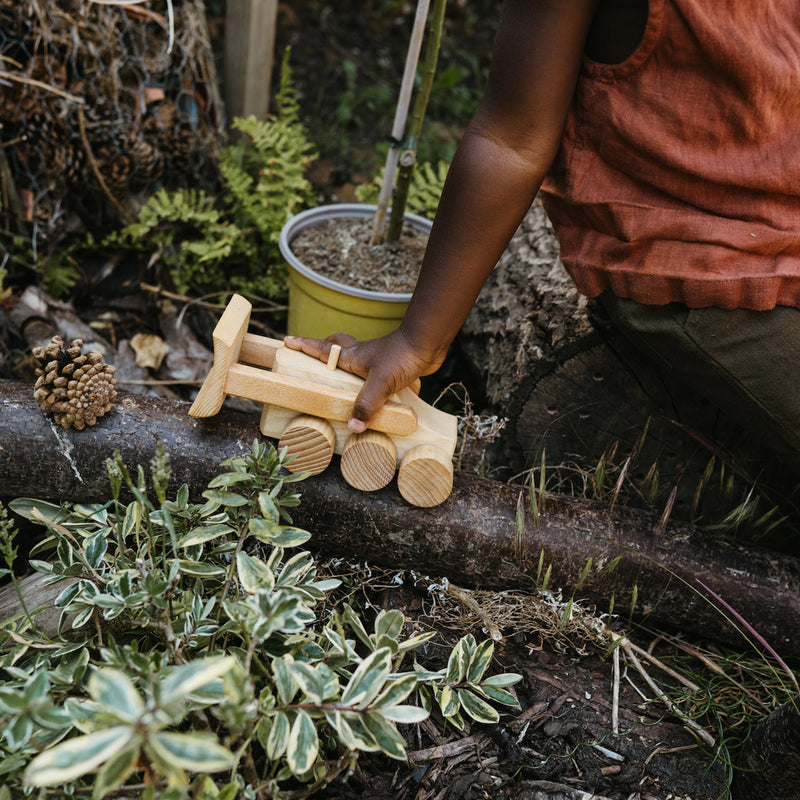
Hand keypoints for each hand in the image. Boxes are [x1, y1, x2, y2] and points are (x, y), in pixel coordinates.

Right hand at [283, 328, 445, 431]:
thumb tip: (353, 426)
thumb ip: (366, 404)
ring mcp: (377, 361)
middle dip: (324, 349)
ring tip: (341, 384)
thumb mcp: (380, 382)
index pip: (322, 349)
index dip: (304, 346)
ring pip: (357, 361)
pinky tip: (374, 397)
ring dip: (348, 368)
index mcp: (352, 356)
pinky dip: (371, 383)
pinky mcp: (392, 368)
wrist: (428, 344)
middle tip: (313, 356)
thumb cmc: (401, 356)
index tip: (287, 341)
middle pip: (338, 347)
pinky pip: (375, 375)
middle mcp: (362, 357)